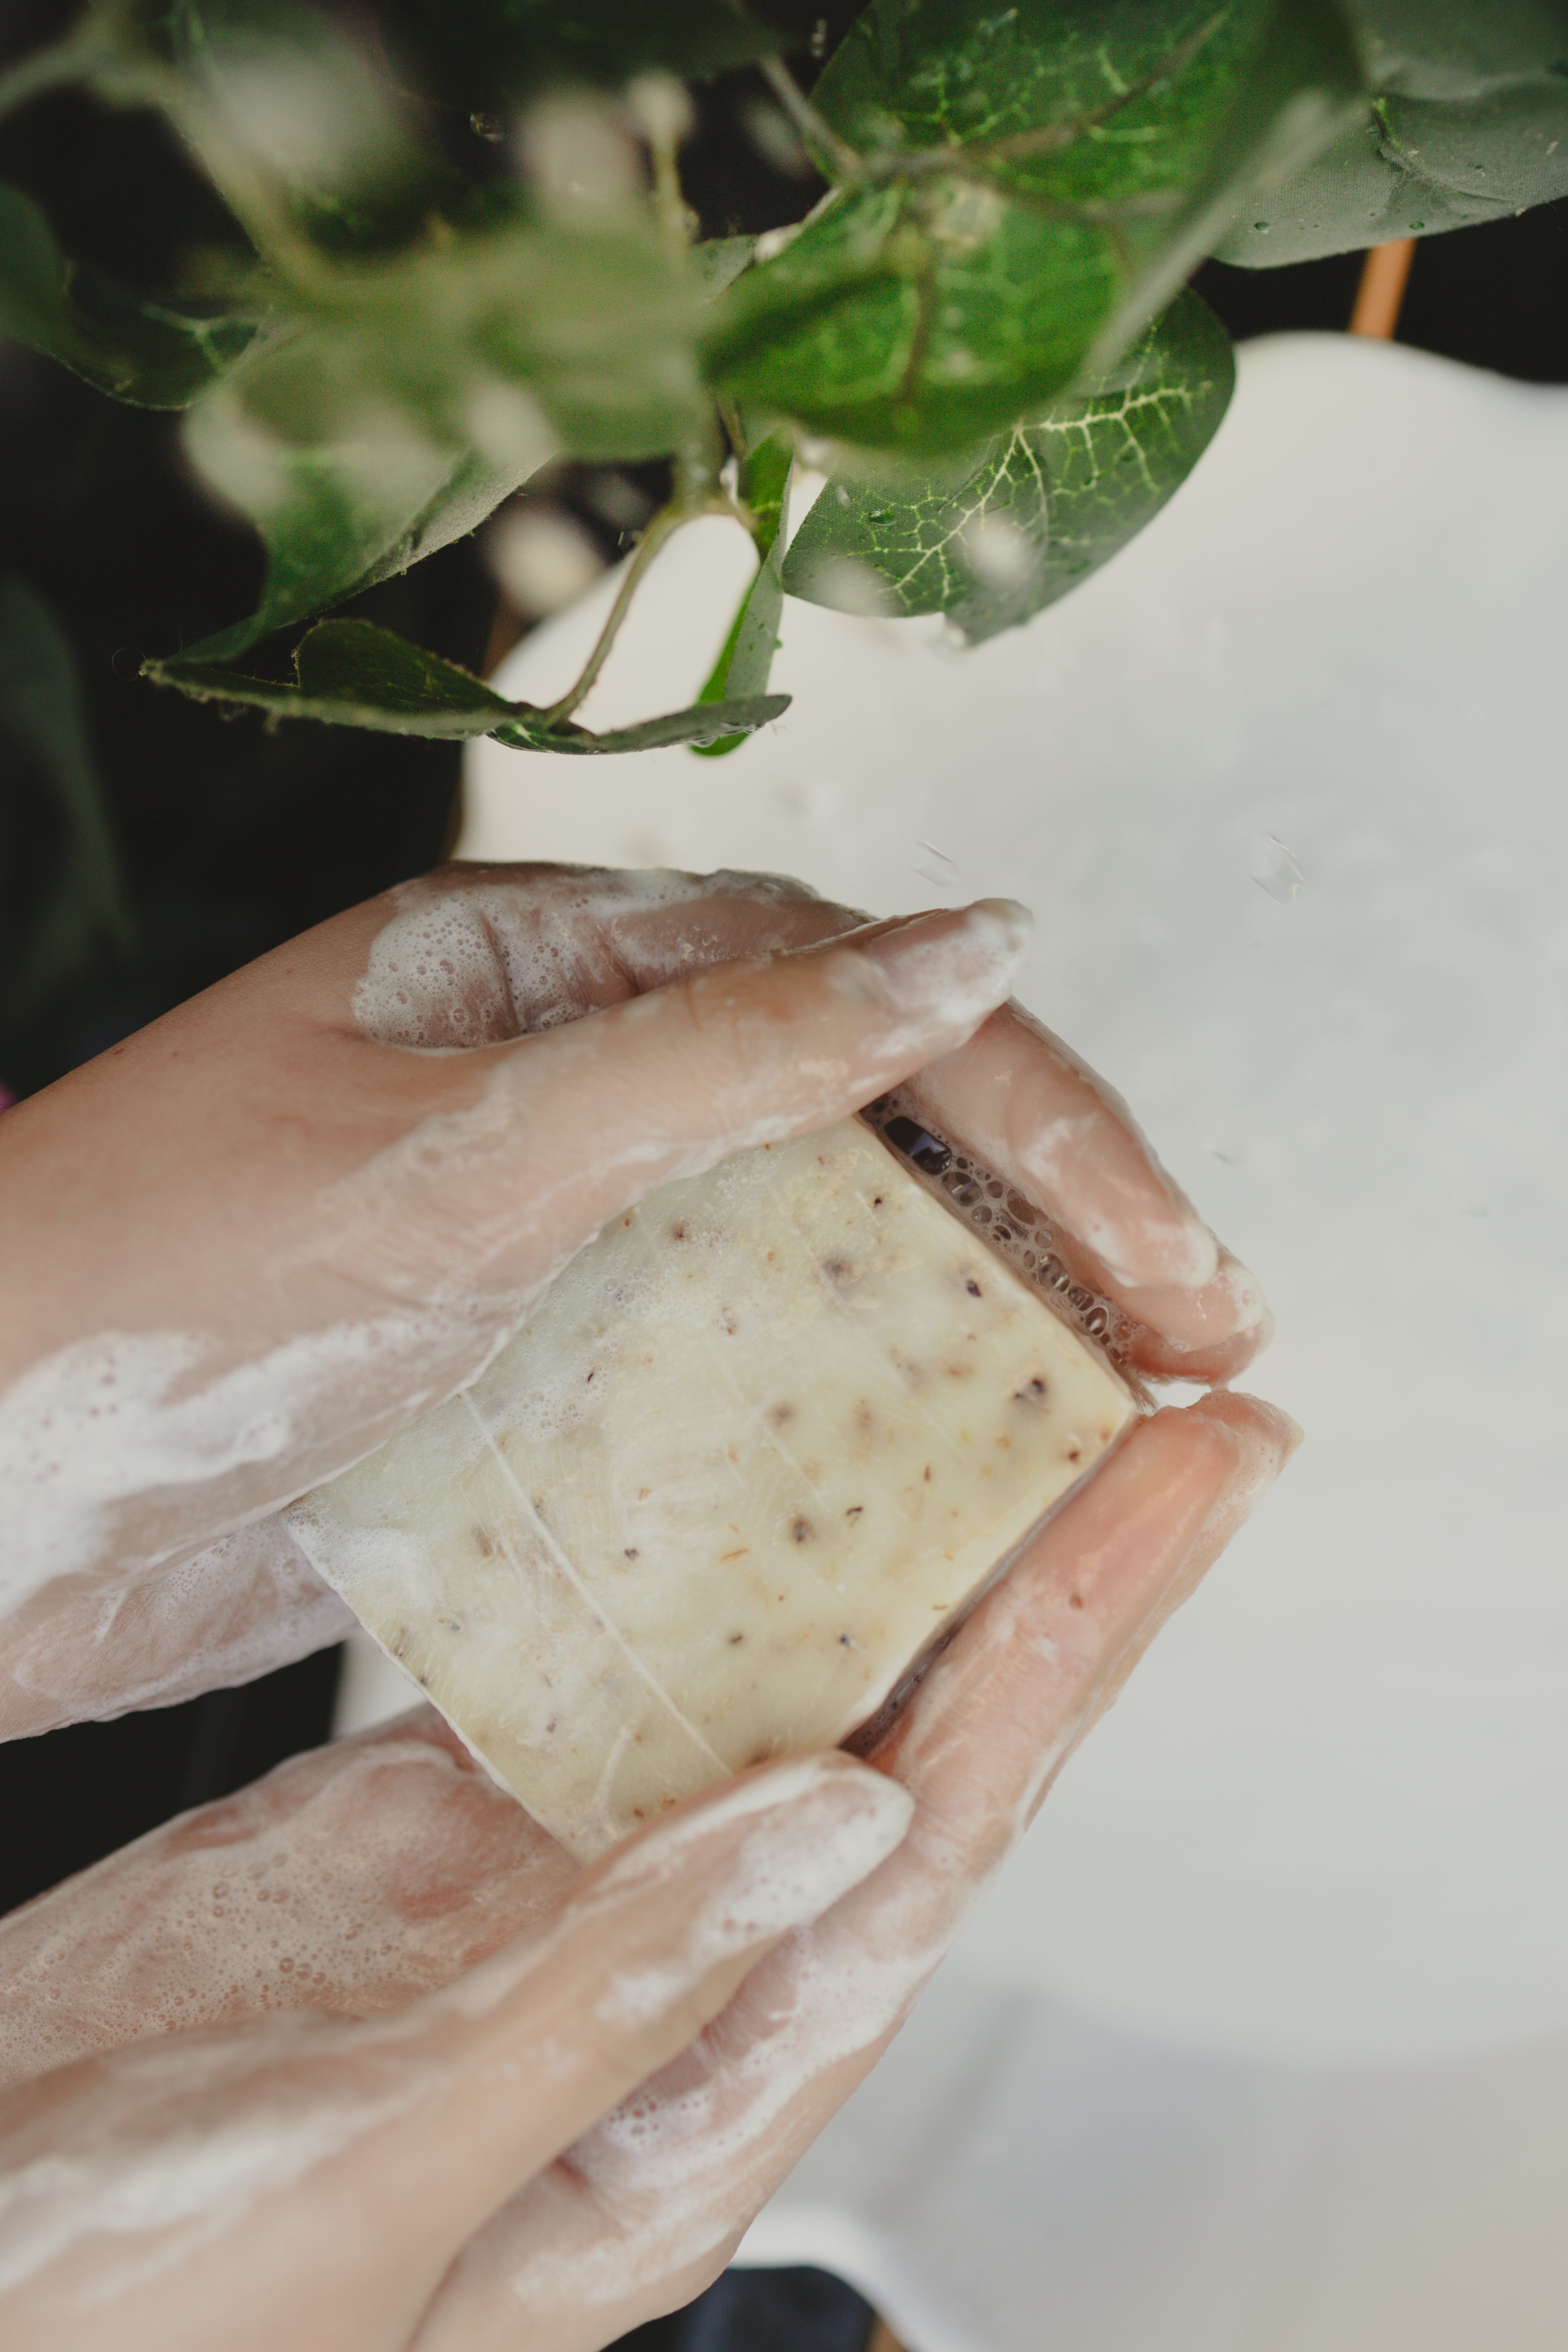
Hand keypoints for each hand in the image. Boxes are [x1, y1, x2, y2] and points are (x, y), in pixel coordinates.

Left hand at [0, 864, 1265, 1737]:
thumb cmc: (150, 1279)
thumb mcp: (467, 1148)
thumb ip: (730, 1052)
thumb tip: (975, 946)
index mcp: (546, 967)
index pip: (852, 996)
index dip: (1034, 1112)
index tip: (1167, 1242)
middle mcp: (564, 1086)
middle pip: (862, 1119)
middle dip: (1041, 1218)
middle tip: (1198, 1328)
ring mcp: (555, 1237)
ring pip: (811, 1252)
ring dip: (968, 1325)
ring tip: (1123, 1407)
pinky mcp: (532, 1377)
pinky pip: (724, 1383)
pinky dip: (841, 1426)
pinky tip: (951, 1480)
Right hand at [0, 1390, 1293, 2349]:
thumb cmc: (137, 2320)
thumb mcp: (392, 2170)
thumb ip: (616, 1989)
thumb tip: (833, 1818)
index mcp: (686, 2104)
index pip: (943, 1831)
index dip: (1079, 1646)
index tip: (1191, 1488)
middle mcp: (653, 1983)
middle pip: (900, 1733)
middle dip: (1041, 1566)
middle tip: (1162, 1402)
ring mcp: (541, 1895)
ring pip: (756, 1681)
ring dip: (873, 1540)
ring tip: (977, 1384)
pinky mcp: (419, 1836)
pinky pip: (578, 1670)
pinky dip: (647, 1554)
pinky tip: (707, 1448)